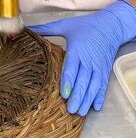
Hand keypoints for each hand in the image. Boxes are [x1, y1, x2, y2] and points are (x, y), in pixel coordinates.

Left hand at [30, 0, 135, 115]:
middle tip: (70, 110)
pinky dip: (100, 96)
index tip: (63, 94)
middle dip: (77, 96)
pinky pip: (103, 85)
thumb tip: (27, 28)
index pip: (72, 68)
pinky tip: (96, 107)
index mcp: (77, 49)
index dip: (68, 82)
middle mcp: (89, 60)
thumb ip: (46, 28)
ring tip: (80, 112)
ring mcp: (98, 66)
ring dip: (87, 100)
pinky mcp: (105, 70)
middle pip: (83, 80)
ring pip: (93, 86)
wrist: (111, 24)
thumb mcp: (65, 25)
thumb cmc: (85, 25)